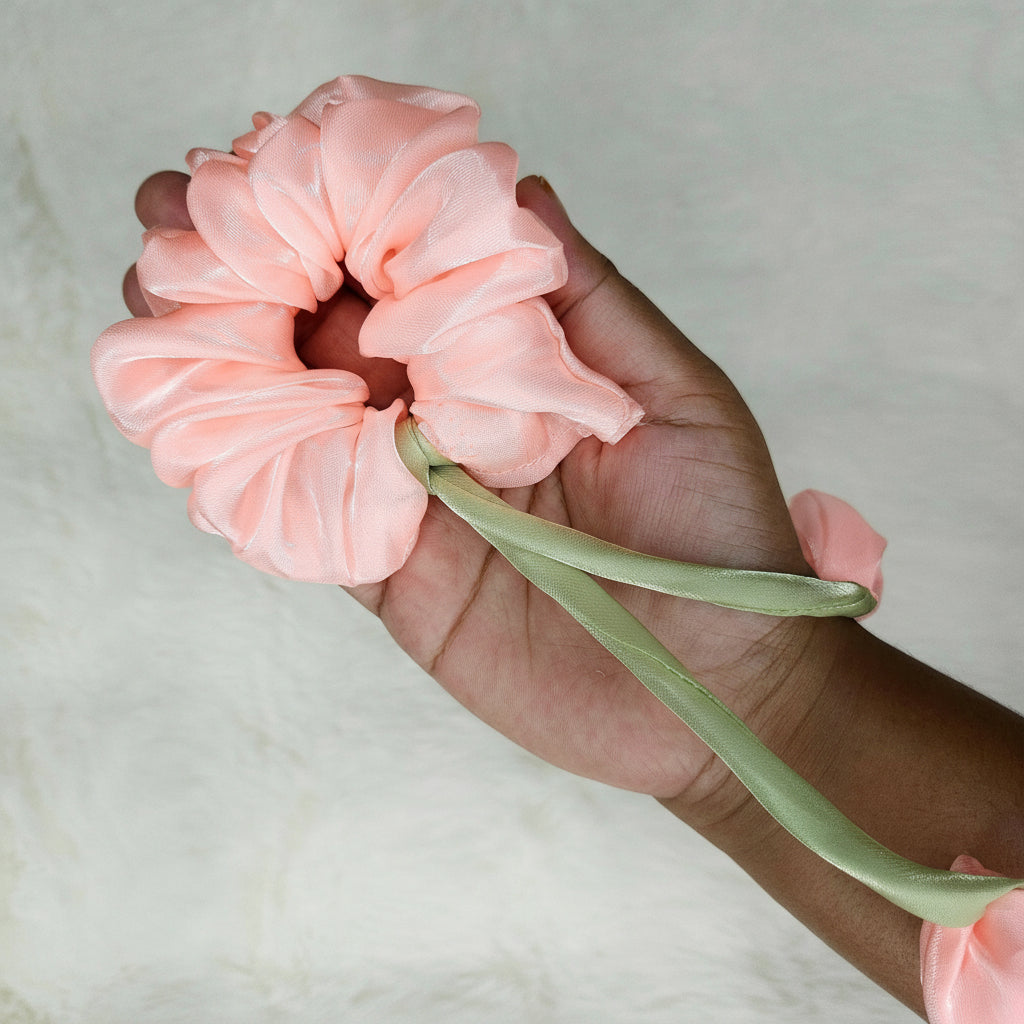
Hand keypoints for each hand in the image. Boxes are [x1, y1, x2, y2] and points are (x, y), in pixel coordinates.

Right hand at [124, 172, 830, 809]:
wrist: (718, 683)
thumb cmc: (721, 530)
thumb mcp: (675, 394)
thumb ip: (591, 302)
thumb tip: (522, 189)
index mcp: (512, 366)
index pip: (406, 280)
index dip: (334, 227)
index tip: (259, 176)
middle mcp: (452, 425)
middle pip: (334, 343)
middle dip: (250, 280)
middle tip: (168, 223)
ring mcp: (417, 504)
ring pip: (303, 426)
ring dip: (227, 367)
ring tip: (152, 307)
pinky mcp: (398, 583)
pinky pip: (309, 524)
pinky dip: (249, 479)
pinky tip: (189, 425)